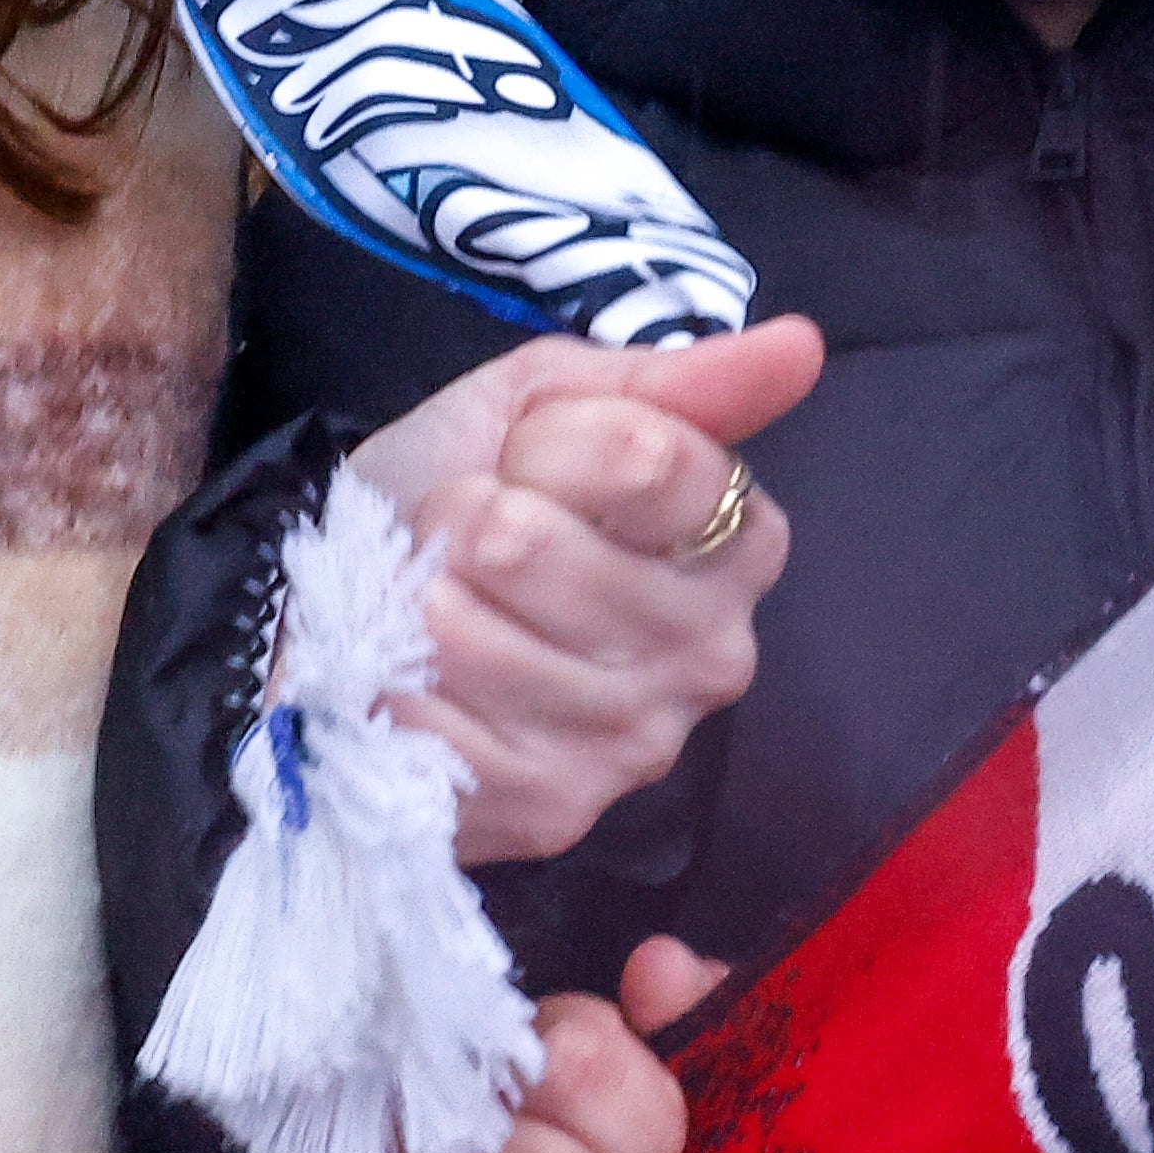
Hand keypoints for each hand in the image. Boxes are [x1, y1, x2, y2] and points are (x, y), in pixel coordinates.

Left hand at [338, 315, 820, 867]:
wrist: (351, 616)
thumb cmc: (462, 496)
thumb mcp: (546, 405)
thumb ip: (674, 379)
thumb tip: (802, 342)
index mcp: (736, 543)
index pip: (640, 453)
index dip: (546, 442)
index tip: (528, 462)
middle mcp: (713, 654)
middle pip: (525, 541)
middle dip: (464, 519)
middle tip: (473, 546)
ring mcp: (632, 744)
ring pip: (460, 626)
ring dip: (415, 600)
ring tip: (437, 609)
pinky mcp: (550, 809)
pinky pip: (426, 709)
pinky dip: (392, 681)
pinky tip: (421, 684)